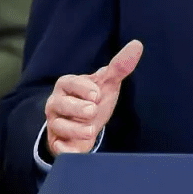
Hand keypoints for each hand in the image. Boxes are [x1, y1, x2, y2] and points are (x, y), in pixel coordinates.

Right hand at [44, 40, 143, 158]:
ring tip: (91, 129)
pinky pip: (58, 146)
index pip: (70, 83)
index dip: (83, 88)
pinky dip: (66, 149)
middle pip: (61, 104)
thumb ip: (120, 66)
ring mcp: (55, 123)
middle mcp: (56, 103)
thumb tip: (137, 44)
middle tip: (92, 110)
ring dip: (77, 129)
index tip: (96, 94)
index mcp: (67, 85)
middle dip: (78, 109)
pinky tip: (75, 149)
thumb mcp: (107, 84)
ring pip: (60, 126)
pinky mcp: (57, 142)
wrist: (83, 126)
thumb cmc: (93, 100)